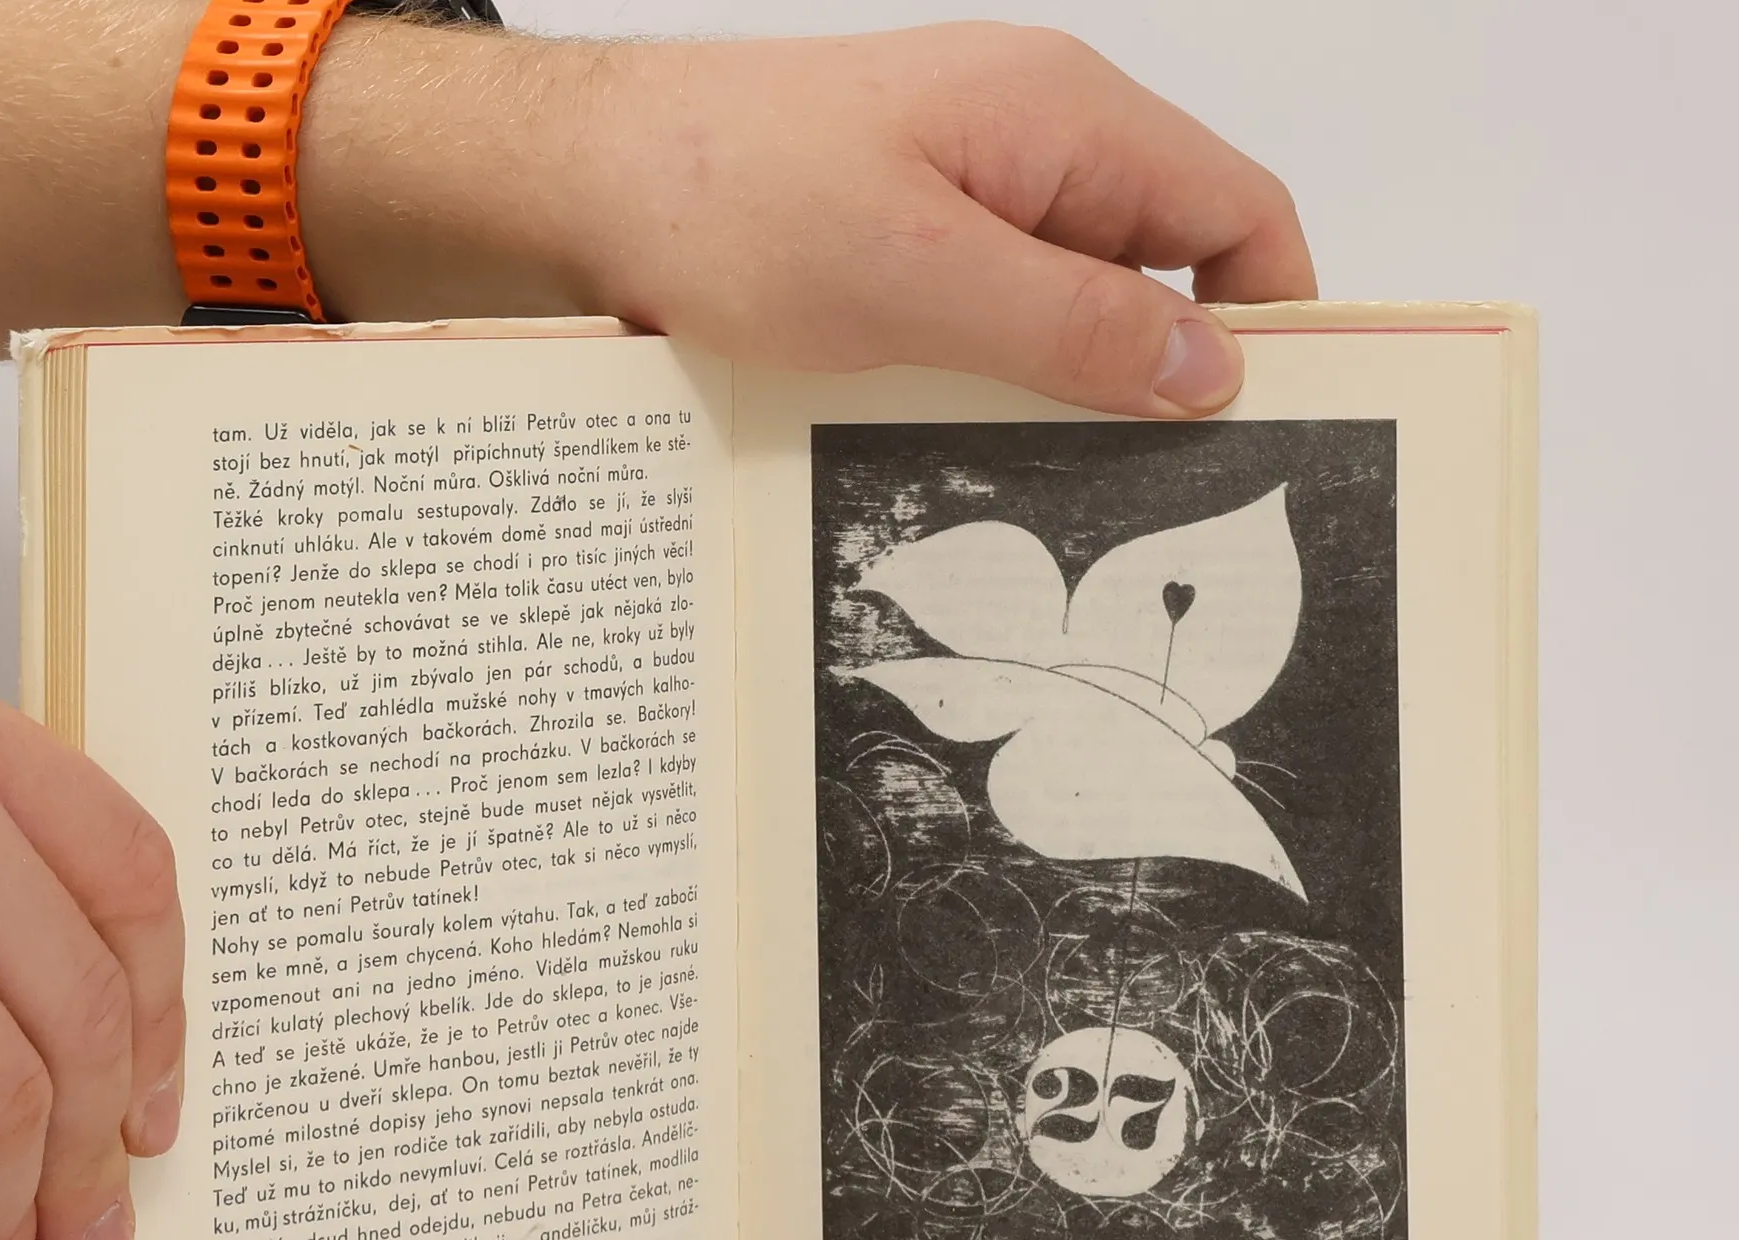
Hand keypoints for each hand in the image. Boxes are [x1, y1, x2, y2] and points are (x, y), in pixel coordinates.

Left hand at [316, 22, 1314, 418]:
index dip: (1271, 315)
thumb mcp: (918, 279)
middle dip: (1164, 380)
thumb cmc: (730, 198)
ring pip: (1072, 310)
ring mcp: (970, 195)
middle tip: (1148, 502)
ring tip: (1047, 495)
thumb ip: (1071, 324)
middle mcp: (1033, 148)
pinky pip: (996, 322)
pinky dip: (998, 386)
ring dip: (1069, 396)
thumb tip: (1210, 368)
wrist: (586, 184)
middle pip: (1159, 270)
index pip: (1236, 210)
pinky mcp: (913, 244)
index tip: (1268, 429)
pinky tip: (966, 452)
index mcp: (1065, 119)